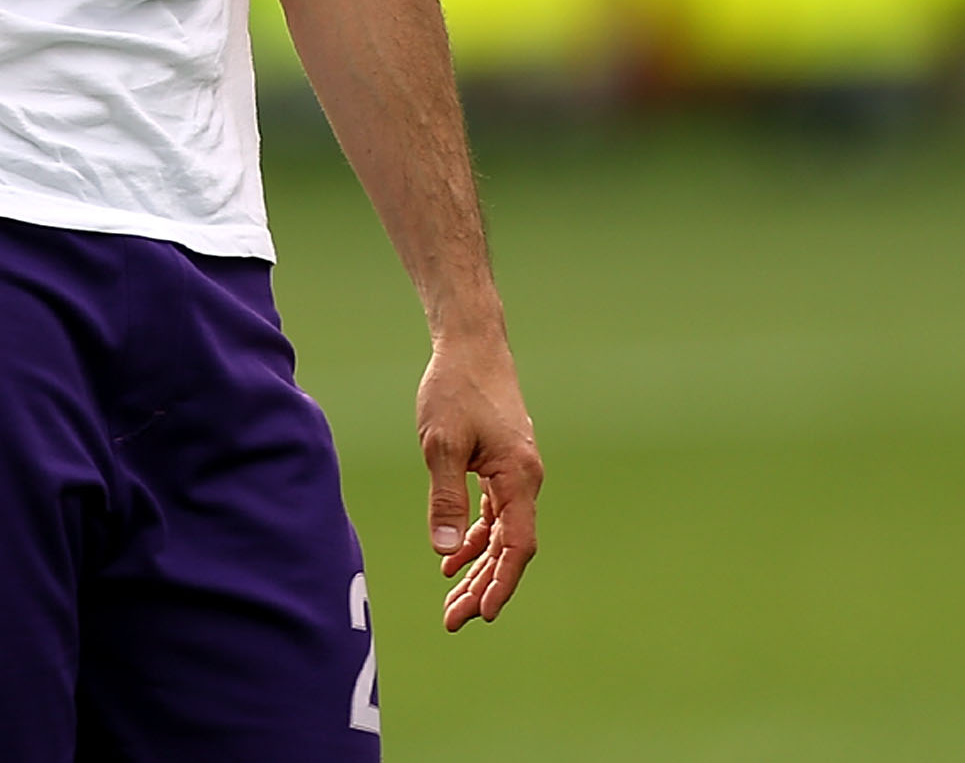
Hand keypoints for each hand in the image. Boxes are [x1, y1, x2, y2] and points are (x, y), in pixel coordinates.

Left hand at [420, 329, 541, 628]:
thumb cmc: (454, 389)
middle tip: (454, 620)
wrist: (471, 345)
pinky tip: (451, 558)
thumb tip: (445, 551)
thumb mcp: (440, 444)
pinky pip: (492, 514)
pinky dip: (474, 537)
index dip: (501, 583)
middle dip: (484, 585)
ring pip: (501, 534)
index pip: (516, 545)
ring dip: (478, 566)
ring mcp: (515, 473)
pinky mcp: (501, 465)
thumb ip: (445, 497)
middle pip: (510, 548)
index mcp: (519, 478)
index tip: (482, 614)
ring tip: (451, 599)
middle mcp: (525, 480)